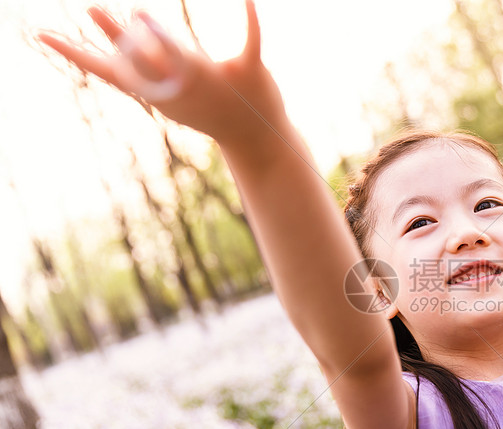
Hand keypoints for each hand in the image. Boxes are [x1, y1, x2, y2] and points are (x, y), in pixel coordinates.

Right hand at [37, 1, 286, 143]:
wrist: (255, 138)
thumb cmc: (211, 109)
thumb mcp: (176, 88)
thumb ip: (152, 59)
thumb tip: (130, 23)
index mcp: (161, 88)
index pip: (112, 71)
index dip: (76, 53)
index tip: (43, 33)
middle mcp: (184, 85)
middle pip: (145, 61)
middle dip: (120, 38)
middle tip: (90, 9)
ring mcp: (218, 79)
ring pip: (186, 57)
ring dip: (164, 38)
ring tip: (140, 11)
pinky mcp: (250, 72)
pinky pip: (251, 43)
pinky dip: (251, 20)